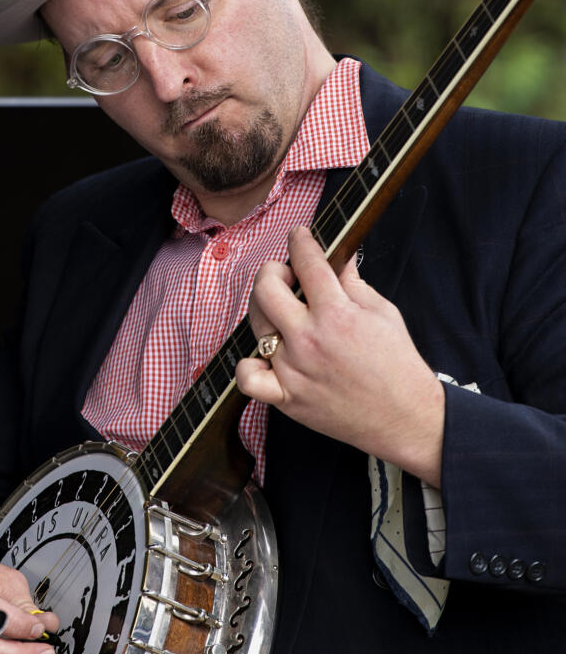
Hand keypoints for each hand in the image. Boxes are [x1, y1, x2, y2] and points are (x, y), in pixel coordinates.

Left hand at [236, 225, 444, 485]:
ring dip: (265, 310)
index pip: (306, 261)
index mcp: (336, 313)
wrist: (406, 417)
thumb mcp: (383, 312)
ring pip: (255, 324)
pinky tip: (266, 357)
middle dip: (273, 272)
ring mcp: (293, 369)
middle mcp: (309, 338)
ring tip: (283, 313)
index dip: (300, 240)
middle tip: (288, 277)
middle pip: (265, 287)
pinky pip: (248, 377)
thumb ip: (353, 283)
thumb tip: (337, 257)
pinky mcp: (286, 398)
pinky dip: (250, 366)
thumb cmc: (398, 364)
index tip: (299, 236)